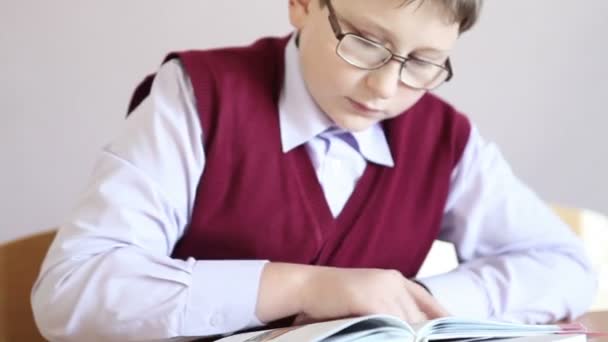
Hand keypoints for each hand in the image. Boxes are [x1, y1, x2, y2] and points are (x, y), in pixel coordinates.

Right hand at [296, 267, 448, 323]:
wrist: (305, 286)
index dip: (442, 318)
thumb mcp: (367, 297)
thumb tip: (411, 329)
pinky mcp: (370, 300)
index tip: (452, 333)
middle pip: (418, 316)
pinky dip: (392, 337)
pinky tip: (389, 340)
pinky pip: (390, 326)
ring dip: (408, 338)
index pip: (427, 301)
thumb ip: (388, 309)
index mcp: (394, 278)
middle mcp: (392, 281)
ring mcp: (382, 289)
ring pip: (406, 323)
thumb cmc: (332, 297)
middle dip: (421, 335)